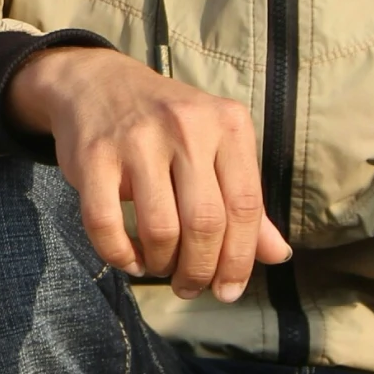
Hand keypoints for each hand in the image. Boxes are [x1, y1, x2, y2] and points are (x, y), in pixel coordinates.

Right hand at [7, 46, 290, 298]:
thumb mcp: (215, 146)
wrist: (96, 83)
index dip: (240, 259)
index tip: (229, 290)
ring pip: (161, 229)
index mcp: (227, 124)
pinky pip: (106, 223)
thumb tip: (278, 256)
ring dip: (162, 264)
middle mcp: (187, 126)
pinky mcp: (94, 155)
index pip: (245, 206)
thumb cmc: (166, 124)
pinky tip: (129, 258)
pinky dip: (119, 254)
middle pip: (206, 223)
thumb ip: (244, 198)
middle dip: (200, 269)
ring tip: (159, 267)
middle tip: (190, 287)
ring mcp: (138, 139)